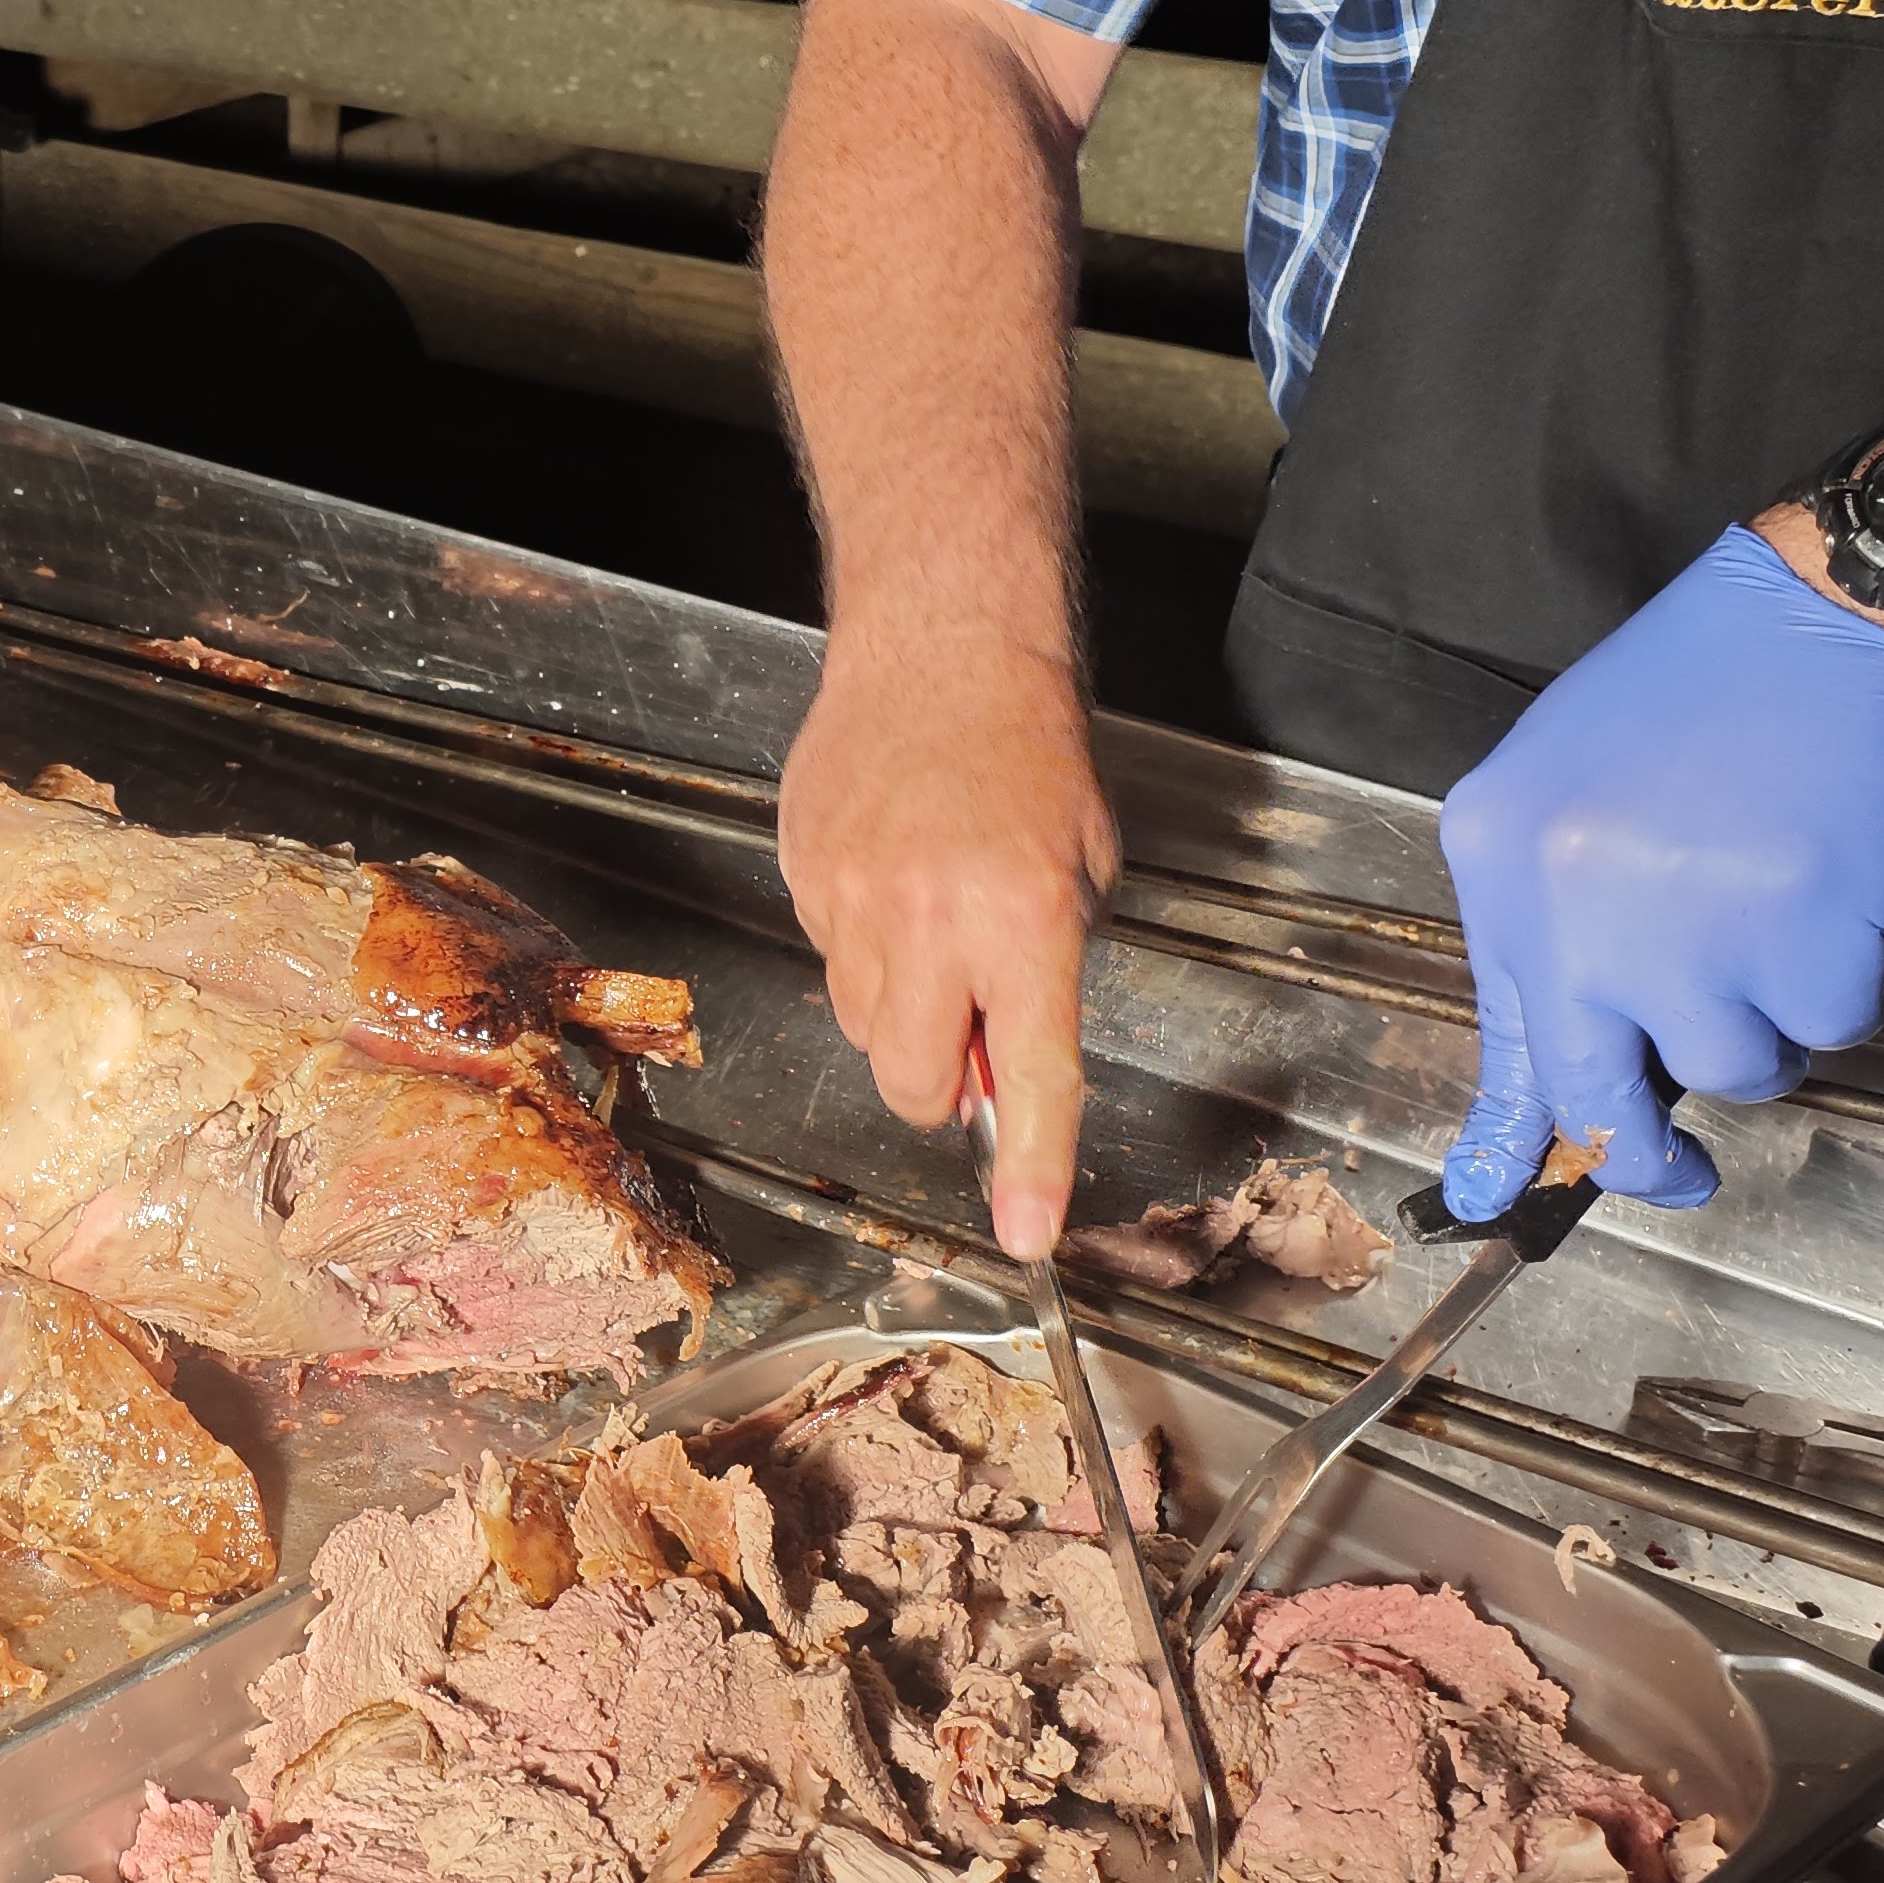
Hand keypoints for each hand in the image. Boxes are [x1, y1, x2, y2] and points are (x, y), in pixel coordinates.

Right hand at [780, 632, 1118, 1256]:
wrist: (938, 649)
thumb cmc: (1026, 748)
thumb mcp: (1079, 865)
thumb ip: (1046, 971)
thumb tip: (998, 1060)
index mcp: (1024, 921)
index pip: (1028, 1075)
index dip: (1029, 1165)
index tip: (1028, 1234)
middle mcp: (932, 921)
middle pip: (911, 1082)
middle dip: (940, 1080)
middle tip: (970, 1023)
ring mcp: (853, 900)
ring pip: (862, 1025)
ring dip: (899, 1009)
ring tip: (929, 922)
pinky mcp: (804, 874)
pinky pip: (828, 953)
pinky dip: (862, 942)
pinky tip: (890, 874)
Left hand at [1439, 524, 1883, 1216]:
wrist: (1820, 614)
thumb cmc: (1696, 696)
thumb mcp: (1569, 798)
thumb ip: (1555, 923)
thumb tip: (1568, 1064)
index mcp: (1500, 864)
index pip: (1500, 1036)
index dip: (1506, 1137)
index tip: (1492, 1201)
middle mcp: (1572, 906)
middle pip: (1600, 1097)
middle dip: (1645, 1159)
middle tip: (1682, 1176)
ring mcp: (1685, 927)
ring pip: (1734, 1070)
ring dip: (1768, 1027)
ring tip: (1775, 928)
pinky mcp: (1800, 933)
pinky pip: (1828, 1025)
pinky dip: (1842, 984)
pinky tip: (1832, 902)